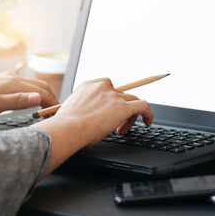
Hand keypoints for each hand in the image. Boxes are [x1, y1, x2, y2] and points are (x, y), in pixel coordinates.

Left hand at [0, 72, 58, 117]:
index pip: (41, 92)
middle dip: (52, 97)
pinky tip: (33, 99)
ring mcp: (8, 78)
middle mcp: (13, 77)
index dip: (53, 103)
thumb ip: (18, 101)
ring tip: (49, 107)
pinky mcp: (2, 81)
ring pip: (34, 83)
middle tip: (59, 112)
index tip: (60, 114)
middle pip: (41, 85)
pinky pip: (25, 84)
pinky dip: (35, 91)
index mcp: (13, 83)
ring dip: (44, 94)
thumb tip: (39, 97)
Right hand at [32, 78, 153, 176]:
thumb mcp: (70, 110)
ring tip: (124, 129)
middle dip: (120, 109)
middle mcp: (102, 87)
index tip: (109, 110)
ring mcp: (114, 96)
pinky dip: (148, 113)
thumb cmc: (65, 126)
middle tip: (115, 126)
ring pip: (132, 100)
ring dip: (130, 115)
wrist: (68, 129)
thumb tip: (82, 118)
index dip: (110, 99)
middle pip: (120, 94)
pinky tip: (148, 122)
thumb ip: (81, 109)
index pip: (106, 86)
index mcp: (88, 86)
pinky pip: (143, 106)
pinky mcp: (123, 107)